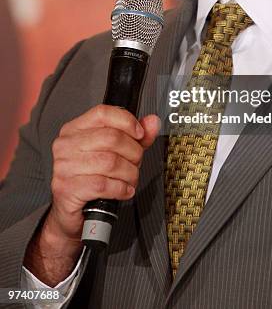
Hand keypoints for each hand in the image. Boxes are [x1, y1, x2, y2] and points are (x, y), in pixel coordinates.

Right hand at [48, 104, 160, 242]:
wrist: (71, 211)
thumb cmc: (91, 178)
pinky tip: (124, 191)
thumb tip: (152, 122)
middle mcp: (67, 145)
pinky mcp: (67, 188)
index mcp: (75, 129)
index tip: (140, 134)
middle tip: (136, 163)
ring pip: (110, 162)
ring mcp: (64, 166)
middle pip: (111, 138)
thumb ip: (135, 136)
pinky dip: (121, 188)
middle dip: (133, 152)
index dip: (127, 121)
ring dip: (129, 173)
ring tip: (130, 179)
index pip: (103, 113)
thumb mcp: (115, 152)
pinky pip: (103, 184)